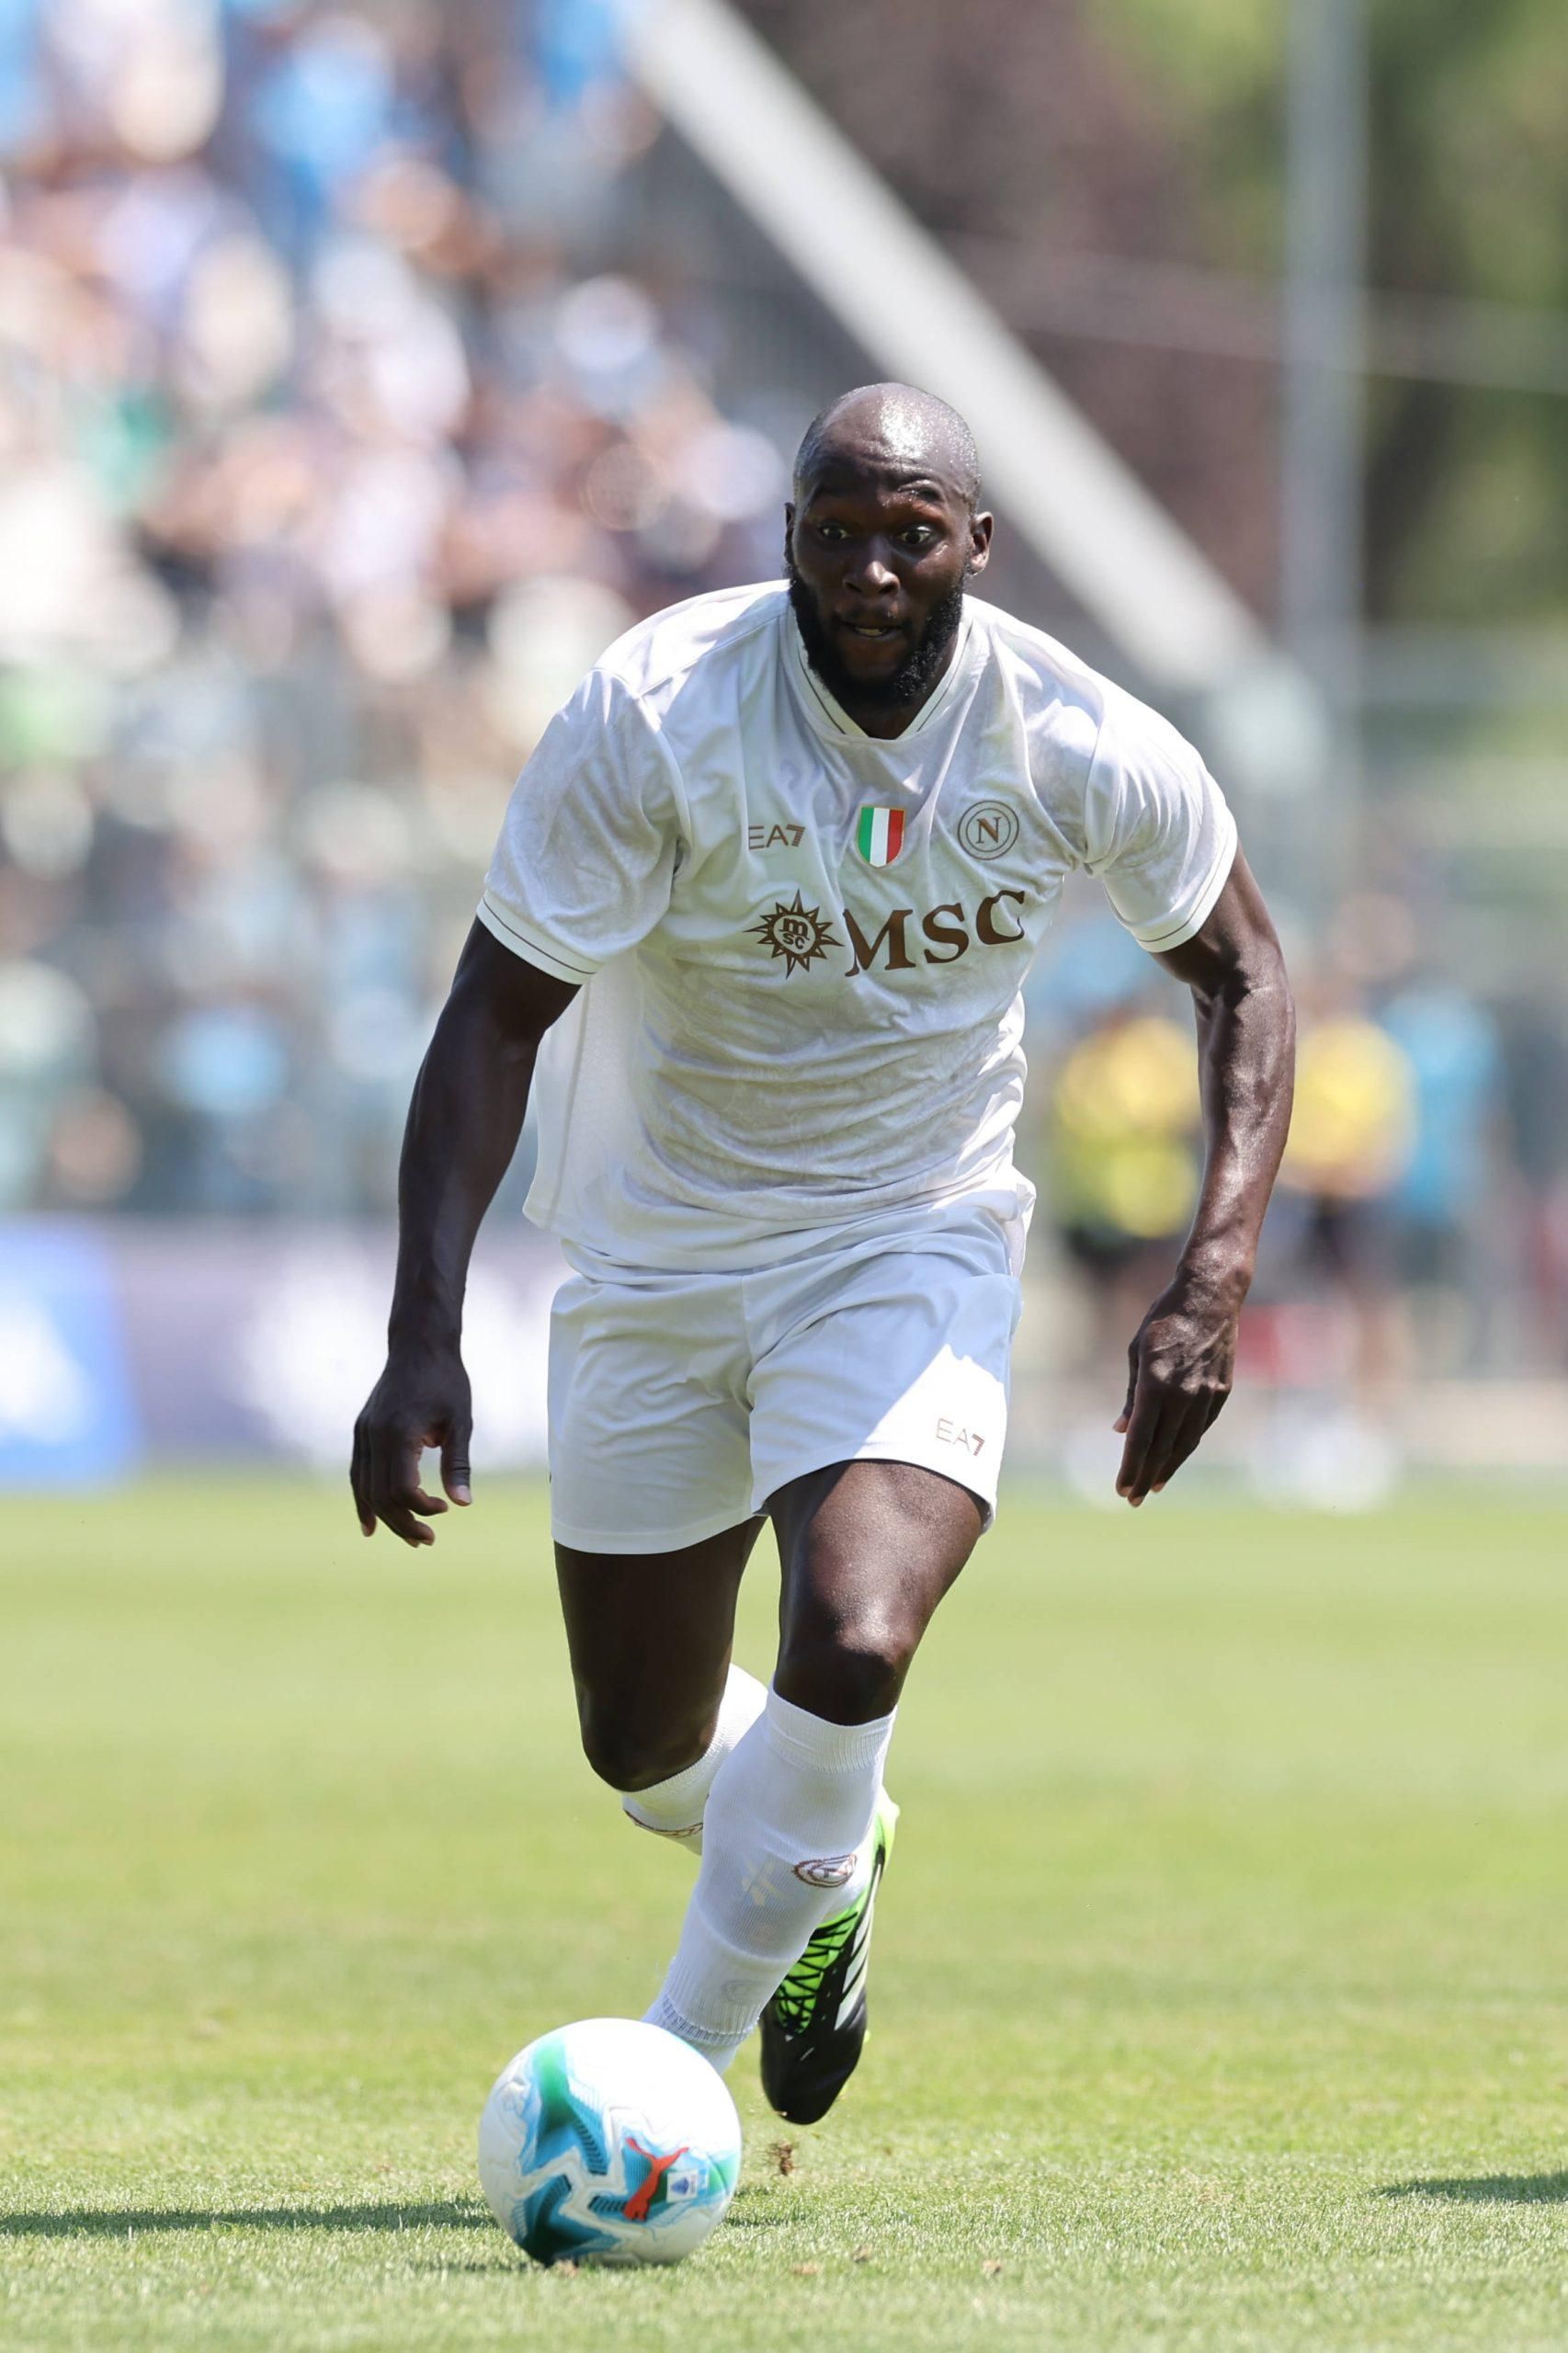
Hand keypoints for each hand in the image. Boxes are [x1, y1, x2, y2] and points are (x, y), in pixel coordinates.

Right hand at [350, 1343, 473, 1545]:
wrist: (419, 1345)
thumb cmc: (446, 1382)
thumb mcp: (460, 1422)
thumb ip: (458, 1464)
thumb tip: (463, 1504)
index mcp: (399, 1432)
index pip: (403, 1488)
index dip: (422, 1508)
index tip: (445, 1510)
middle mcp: (373, 1435)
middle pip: (380, 1495)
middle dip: (403, 1523)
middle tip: (428, 1541)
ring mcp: (362, 1433)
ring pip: (365, 1488)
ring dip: (385, 1517)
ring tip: (410, 1537)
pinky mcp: (361, 1431)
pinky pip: (357, 1474)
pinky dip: (363, 1500)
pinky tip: (371, 1523)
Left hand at [1113, 1266, 1240, 1505]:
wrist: (1211, 1296)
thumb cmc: (1165, 1320)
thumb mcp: (1137, 1352)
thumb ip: (1131, 1395)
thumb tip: (1122, 1430)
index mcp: (1156, 1382)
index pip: (1141, 1438)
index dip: (1130, 1466)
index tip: (1121, 1488)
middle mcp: (1183, 1393)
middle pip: (1162, 1448)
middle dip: (1146, 1476)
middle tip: (1132, 1499)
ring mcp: (1206, 1394)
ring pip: (1185, 1443)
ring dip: (1168, 1468)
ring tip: (1153, 1486)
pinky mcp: (1222, 1391)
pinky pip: (1201, 1427)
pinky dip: (1187, 1446)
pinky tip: (1175, 1457)